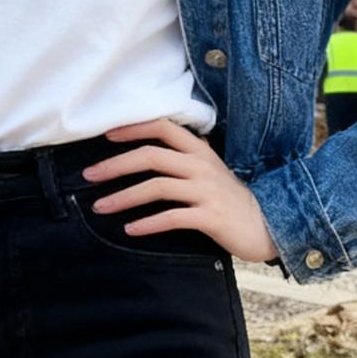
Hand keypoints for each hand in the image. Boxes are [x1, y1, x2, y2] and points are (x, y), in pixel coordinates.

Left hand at [80, 118, 279, 264]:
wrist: (268, 225)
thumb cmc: (231, 199)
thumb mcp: (209, 170)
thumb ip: (184, 158)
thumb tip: (146, 151)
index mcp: (199, 151)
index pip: (161, 128)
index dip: (132, 128)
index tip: (105, 135)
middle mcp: (201, 166)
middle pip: (151, 156)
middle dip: (115, 165)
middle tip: (88, 176)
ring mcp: (206, 191)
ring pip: (157, 187)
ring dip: (124, 197)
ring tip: (100, 207)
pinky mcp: (210, 217)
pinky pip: (172, 217)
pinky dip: (148, 224)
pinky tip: (130, 230)